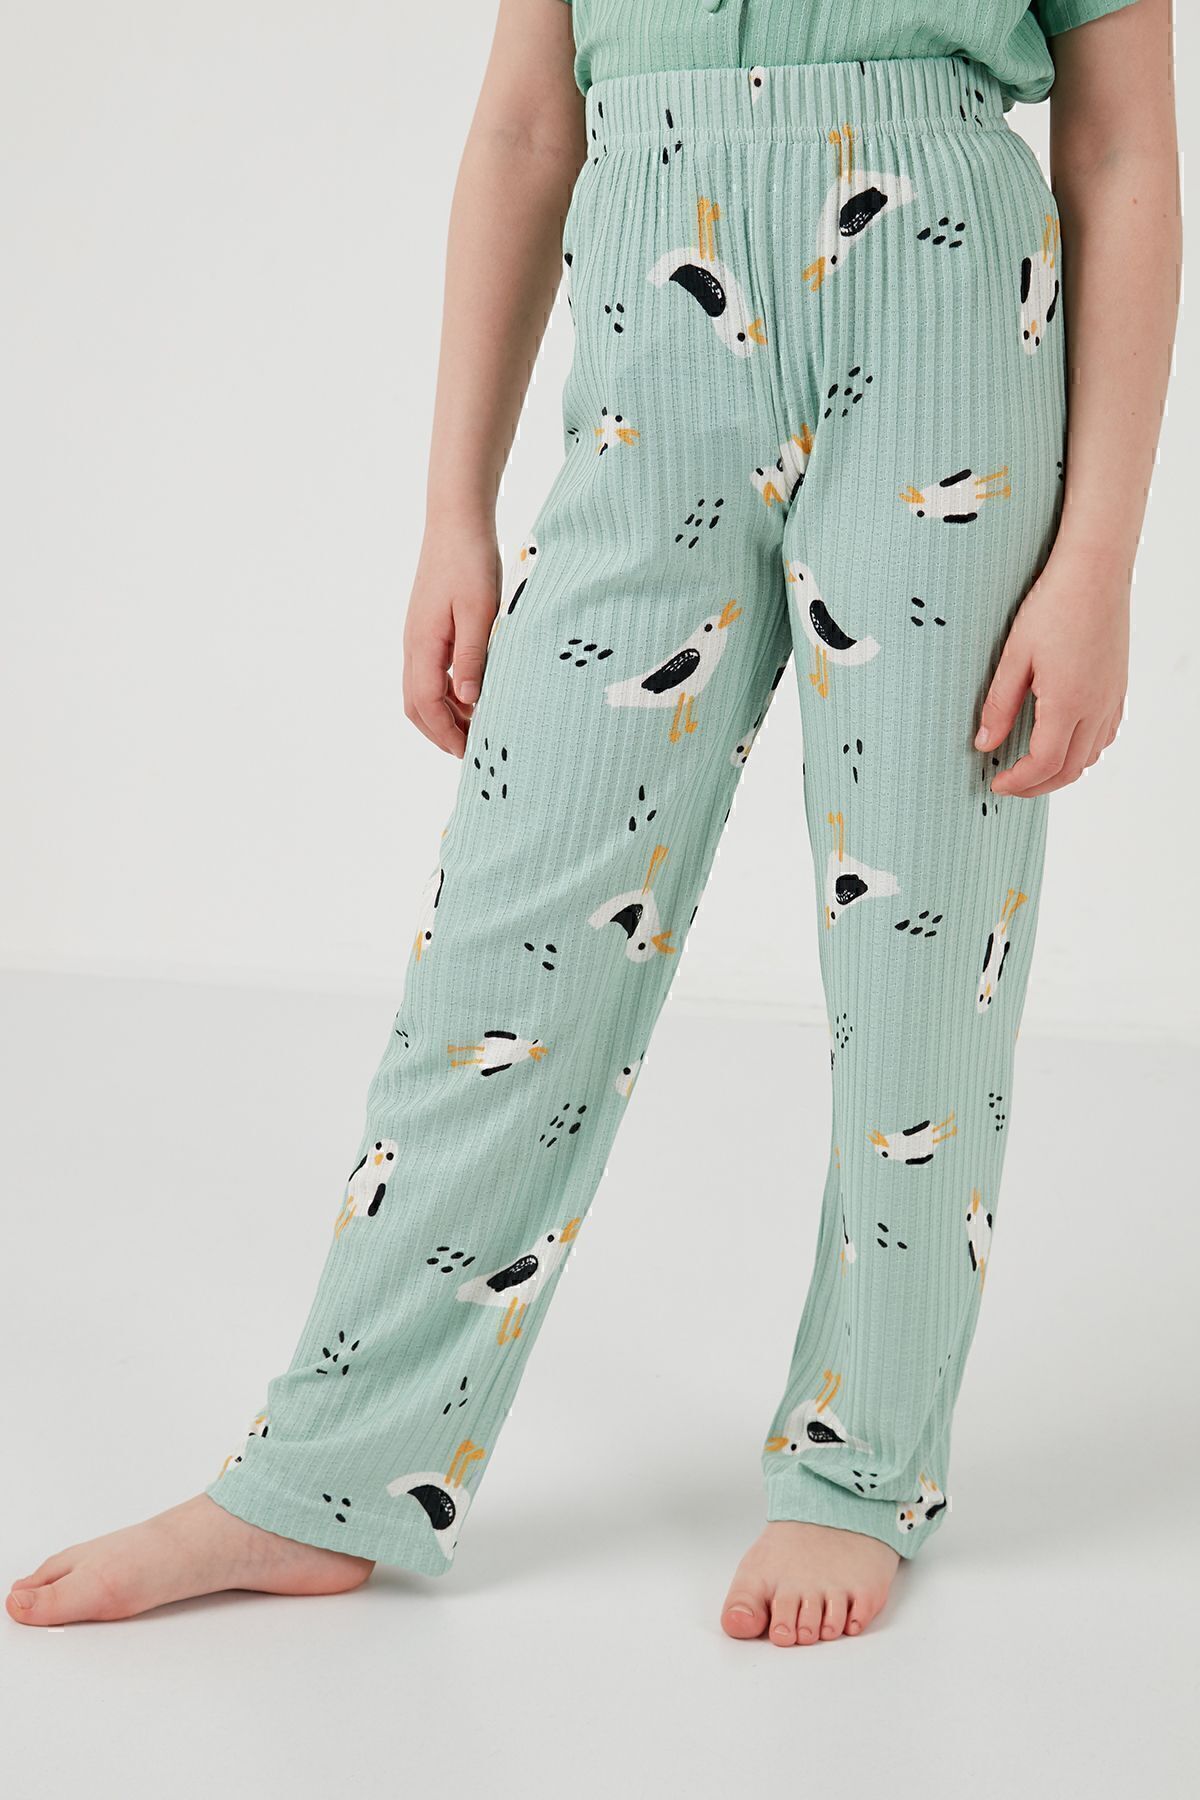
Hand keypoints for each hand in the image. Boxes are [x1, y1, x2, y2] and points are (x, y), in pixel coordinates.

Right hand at [402, 522, 500, 756]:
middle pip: (416, 705)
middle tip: (469, 750)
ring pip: (420, 691)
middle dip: (439, 732)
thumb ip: (473, 657)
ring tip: (475, 727)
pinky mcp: (426, 629)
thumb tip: (468, 701)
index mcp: (423, 645)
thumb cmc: (471, 563)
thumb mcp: (480, 611)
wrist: (456, 524)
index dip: (446, 733)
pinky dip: (445, 694)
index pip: (427, 704)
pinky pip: (428, 673)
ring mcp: (417, 638)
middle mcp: (413, 646)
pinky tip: (471, 695)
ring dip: (443, 715)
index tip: (469, 752)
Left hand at [974, 547, 1128, 797]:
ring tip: (1031, 767)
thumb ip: (999, 705)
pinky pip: (1104, 735)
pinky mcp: (1118, 687)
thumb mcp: (1014, 656)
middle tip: (1008, 784)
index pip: (1043, 764)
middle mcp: (1096, 707)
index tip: (995, 783)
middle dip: (1037, 785)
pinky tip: (1062, 740)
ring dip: (1060, 770)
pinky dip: (1082, 751)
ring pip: (1090, 756)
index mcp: (1068, 703)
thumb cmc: (1054, 605)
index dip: (1018, 782)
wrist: (1095, 572)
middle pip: (1070, 769)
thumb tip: (984, 744)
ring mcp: (1111, 698)